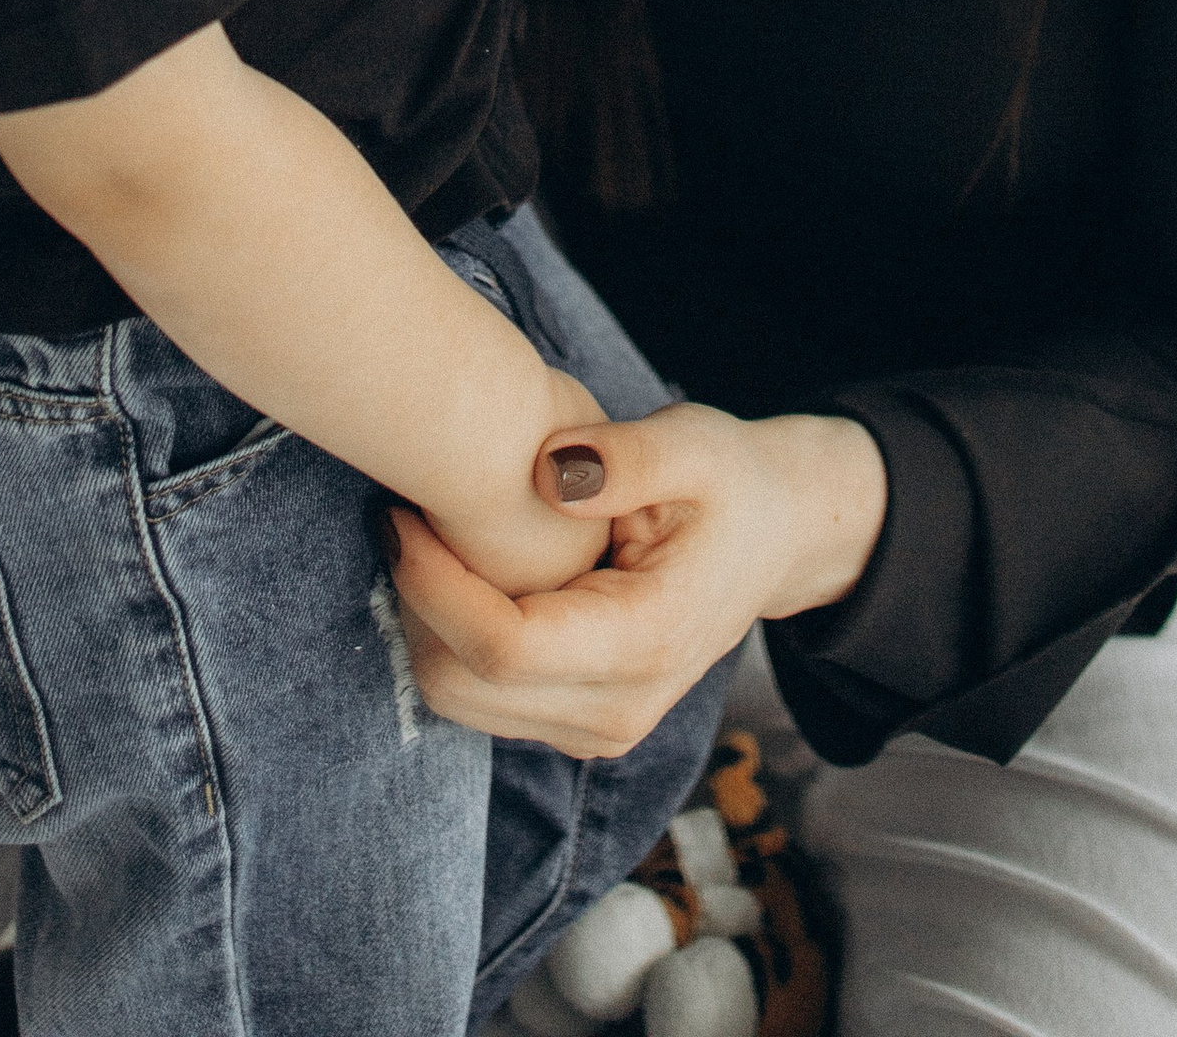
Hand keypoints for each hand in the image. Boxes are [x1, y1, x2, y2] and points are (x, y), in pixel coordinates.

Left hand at [387, 400, 887, 755]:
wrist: (774, 539)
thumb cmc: (731, 483)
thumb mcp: (695, 446)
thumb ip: (626, 458)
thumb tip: (547, 471)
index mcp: (646, 644)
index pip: (503, 647)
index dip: (435, 584)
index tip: (402, 513)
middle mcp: (618, 710)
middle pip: (463, 684)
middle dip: (415, 601)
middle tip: (404, 512)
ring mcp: (595, 729)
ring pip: (457, 700)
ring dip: (424, 621)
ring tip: (428, 535)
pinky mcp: (573, 723)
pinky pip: (476, 699)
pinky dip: (449, 638)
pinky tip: (461, 570)